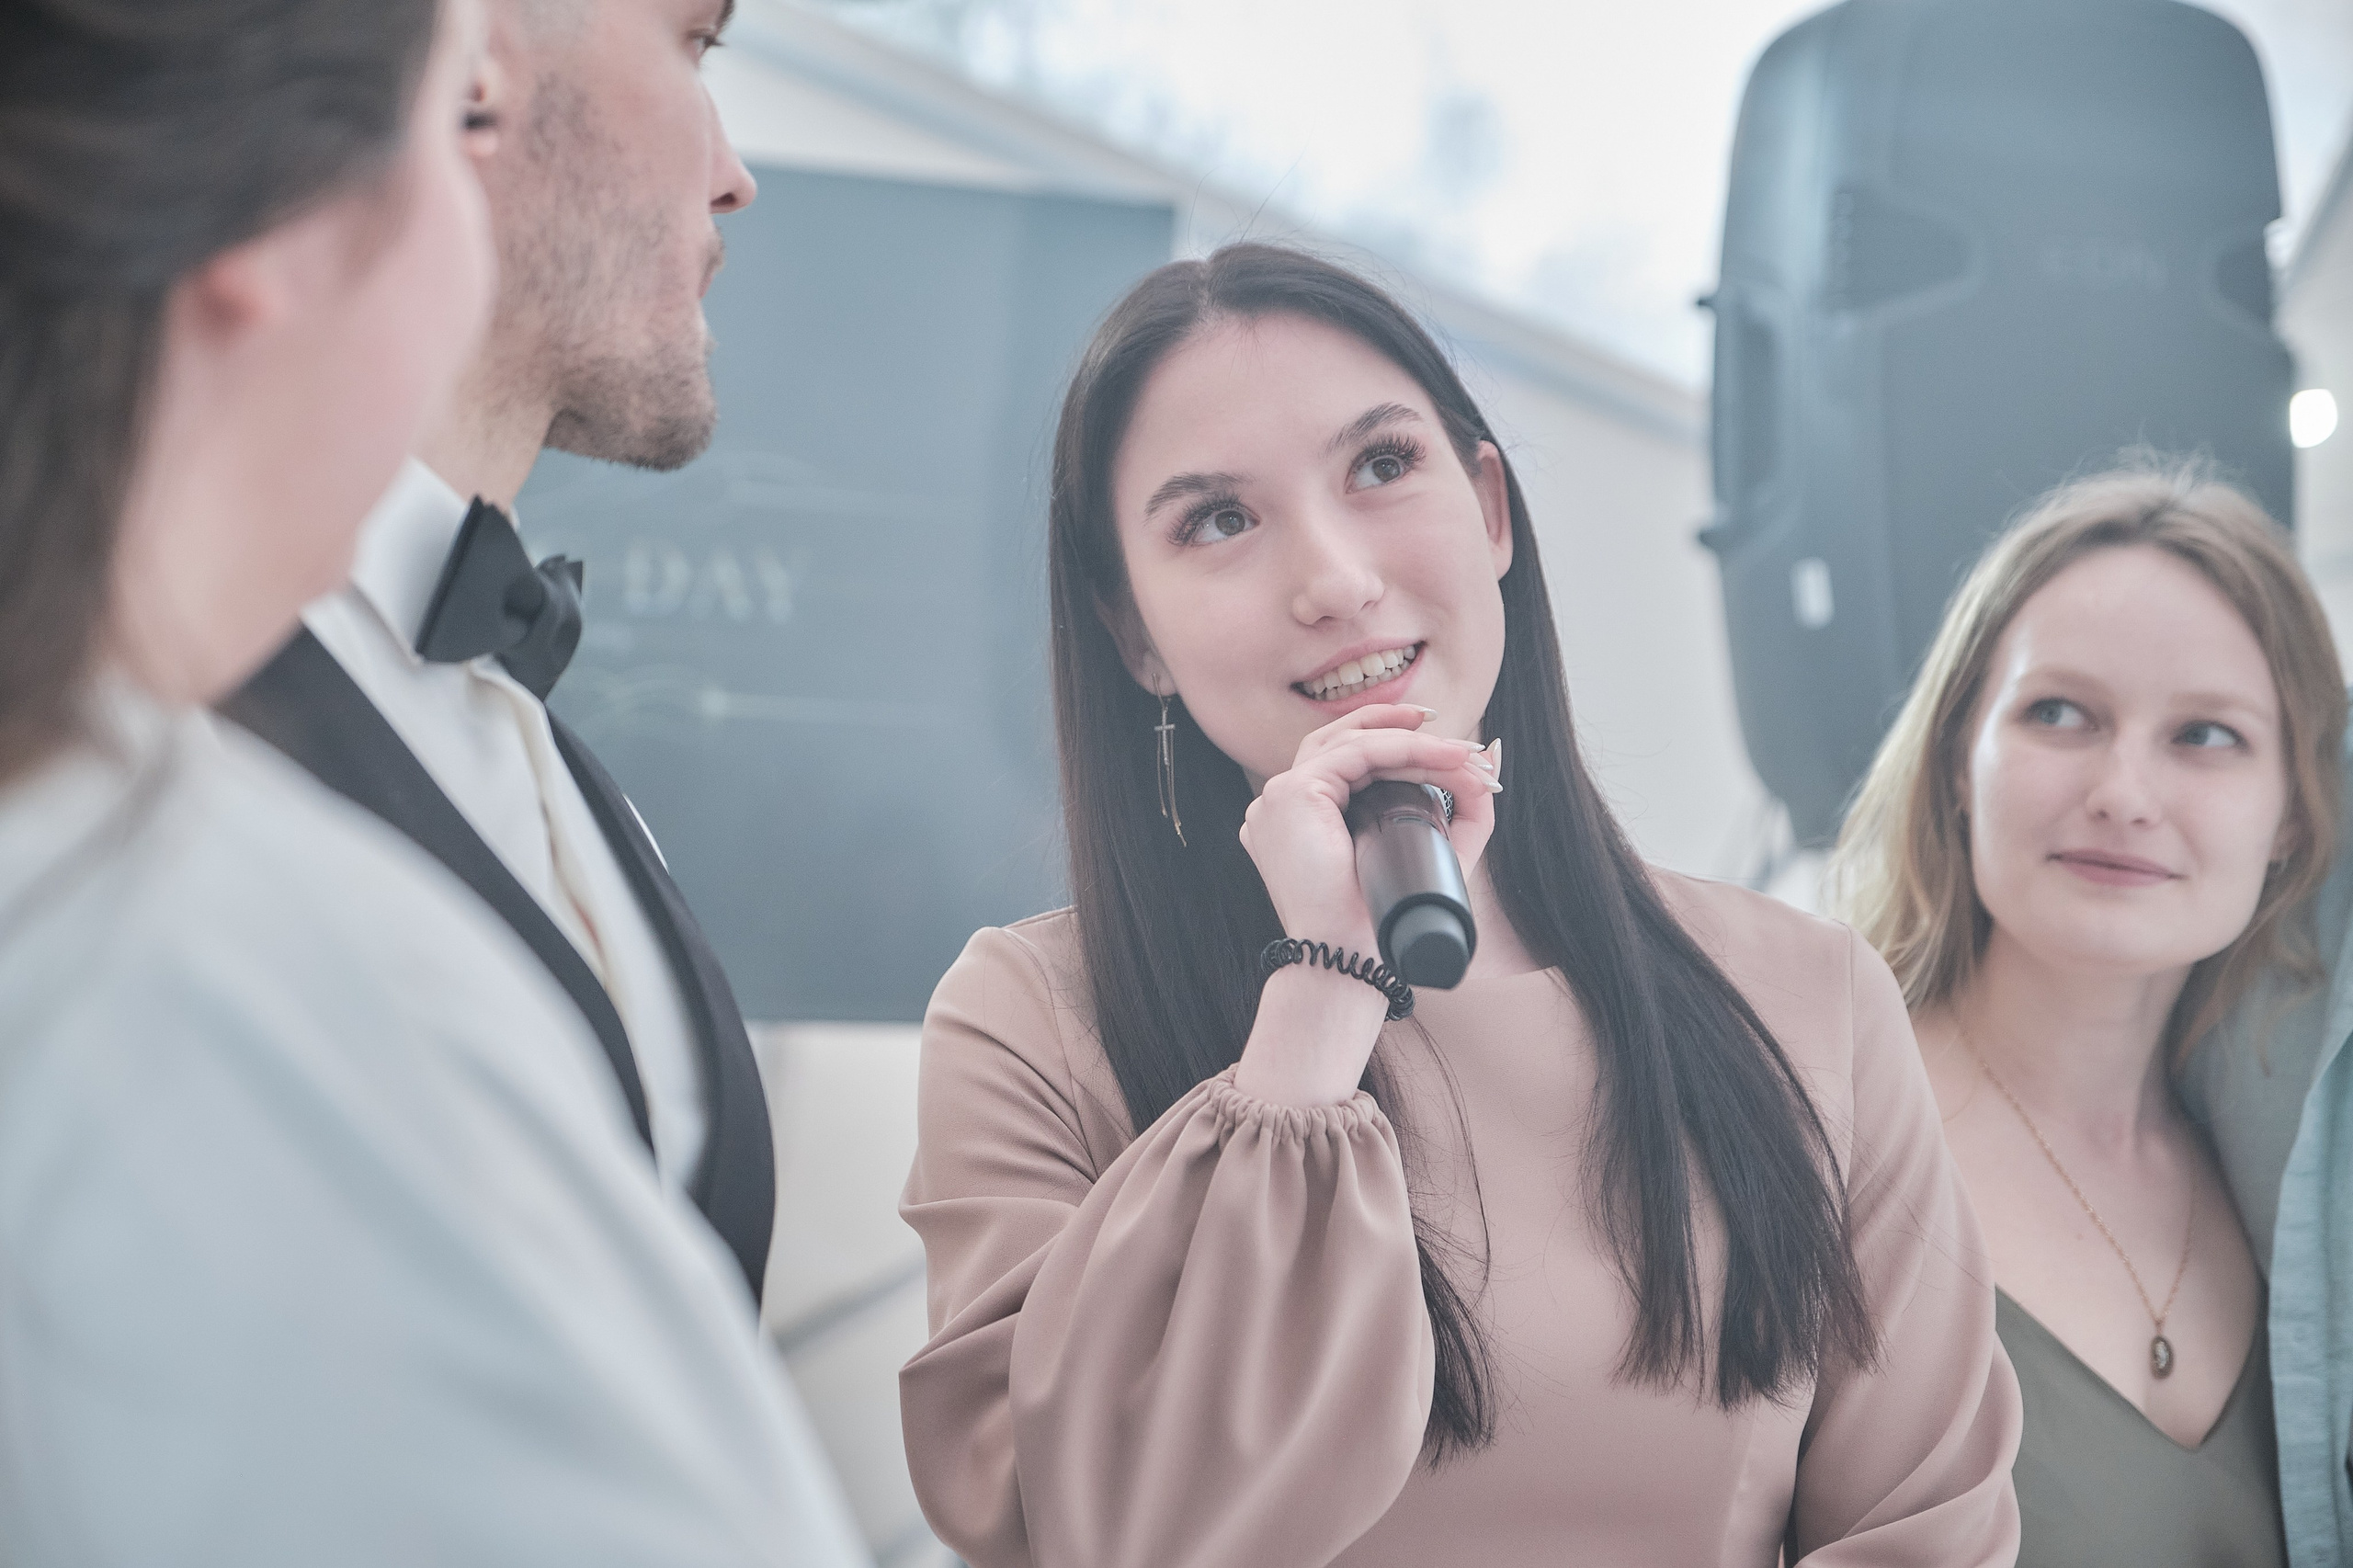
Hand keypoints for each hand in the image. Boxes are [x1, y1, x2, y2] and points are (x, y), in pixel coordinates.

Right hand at [1239, 704, 1500, 950]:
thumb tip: (1489, 770)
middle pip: (1340, 741)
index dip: (1397, 748)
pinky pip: (1355, 754)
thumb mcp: (1430, 855)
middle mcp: (1281, 804)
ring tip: (1460, 752)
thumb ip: (1461, 815)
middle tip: (1455, 738)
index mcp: (1298, 821)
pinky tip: (1442, 757)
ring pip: (1350, 742)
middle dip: (1402, 730)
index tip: (1450, 754)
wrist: (1346, 958)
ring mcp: (1278, 796)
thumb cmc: (1374, 923)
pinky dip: (1403, 749)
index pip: (1343, 762)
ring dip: (1411, 740)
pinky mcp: (1291, 793)